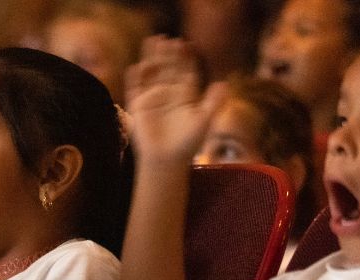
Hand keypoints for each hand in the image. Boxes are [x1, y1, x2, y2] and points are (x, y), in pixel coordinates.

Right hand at [125, 36, 226, 166]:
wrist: (167, 160)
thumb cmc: (188, 143)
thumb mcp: (204, 121)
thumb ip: (213, 102)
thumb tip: (224, 83)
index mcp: (185, 93)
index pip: (185, 70)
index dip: (185, 57)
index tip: (184, 44)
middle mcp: (168, 92)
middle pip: (168, 67)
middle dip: (167, 53)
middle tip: (167, 39)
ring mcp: (152, 98)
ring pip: (151, 73)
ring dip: (151, 58)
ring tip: (151, 42)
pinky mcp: (138, 106)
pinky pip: (135, 88)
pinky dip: (135, 78)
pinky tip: (136, 67)